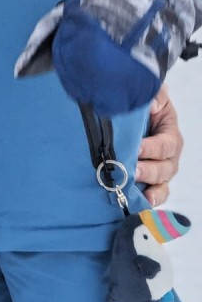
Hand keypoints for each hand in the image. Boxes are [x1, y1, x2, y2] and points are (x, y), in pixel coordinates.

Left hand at [136, 87, 183, 207]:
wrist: (135, 119)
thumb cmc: (146, 108)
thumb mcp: (154, 97)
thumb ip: (157, 96)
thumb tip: (152, 103)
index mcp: (170, 136)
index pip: (165, 145)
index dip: (152, 148)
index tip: (136, 148)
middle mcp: (169, 157)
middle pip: (164, 169)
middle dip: (148, 171)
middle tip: (132, 170)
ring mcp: (161, 172)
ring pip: (161, 185)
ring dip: (150, 190)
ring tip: (138, 192)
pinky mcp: (151, 182)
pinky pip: (156, 195)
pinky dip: (150, 201)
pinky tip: (141, 205)